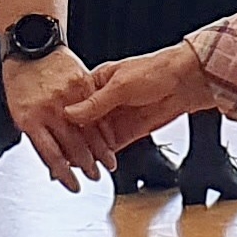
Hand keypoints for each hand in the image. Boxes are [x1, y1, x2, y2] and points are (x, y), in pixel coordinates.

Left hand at [3, 47, 102, 188]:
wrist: (32, 42)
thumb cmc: (21, 75)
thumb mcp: (18, 107)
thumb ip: (35, 130)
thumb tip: (47, 152)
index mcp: (31, 119)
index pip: (51, 156)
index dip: (64, 174)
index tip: (73, 186)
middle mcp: (50, 111)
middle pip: (73, 146)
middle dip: (87, 166)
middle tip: (95, 177)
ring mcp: (67, 98)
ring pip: (87, 131)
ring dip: (99, 151)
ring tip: (107, 164)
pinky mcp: (81, 85)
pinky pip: (95, 111)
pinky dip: (103, 128)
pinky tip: (110, 139)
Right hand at [60, 45, 214, 157]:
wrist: (186, 81)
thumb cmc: (156, 71)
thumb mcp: (121, 85)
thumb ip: (96, 103)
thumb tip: (70, 113)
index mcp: (97, 83)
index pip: (74, 105)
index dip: (62, 120)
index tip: (51, 134)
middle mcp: (103, 102)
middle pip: (81, 126)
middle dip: (70, 141)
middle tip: (56, 156)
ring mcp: (115, 118)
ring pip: (94, 140)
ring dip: (84, 153)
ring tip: (69, 166)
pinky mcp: (128, 132)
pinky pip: (110, 148)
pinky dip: (101, 158)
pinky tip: (90, 166)